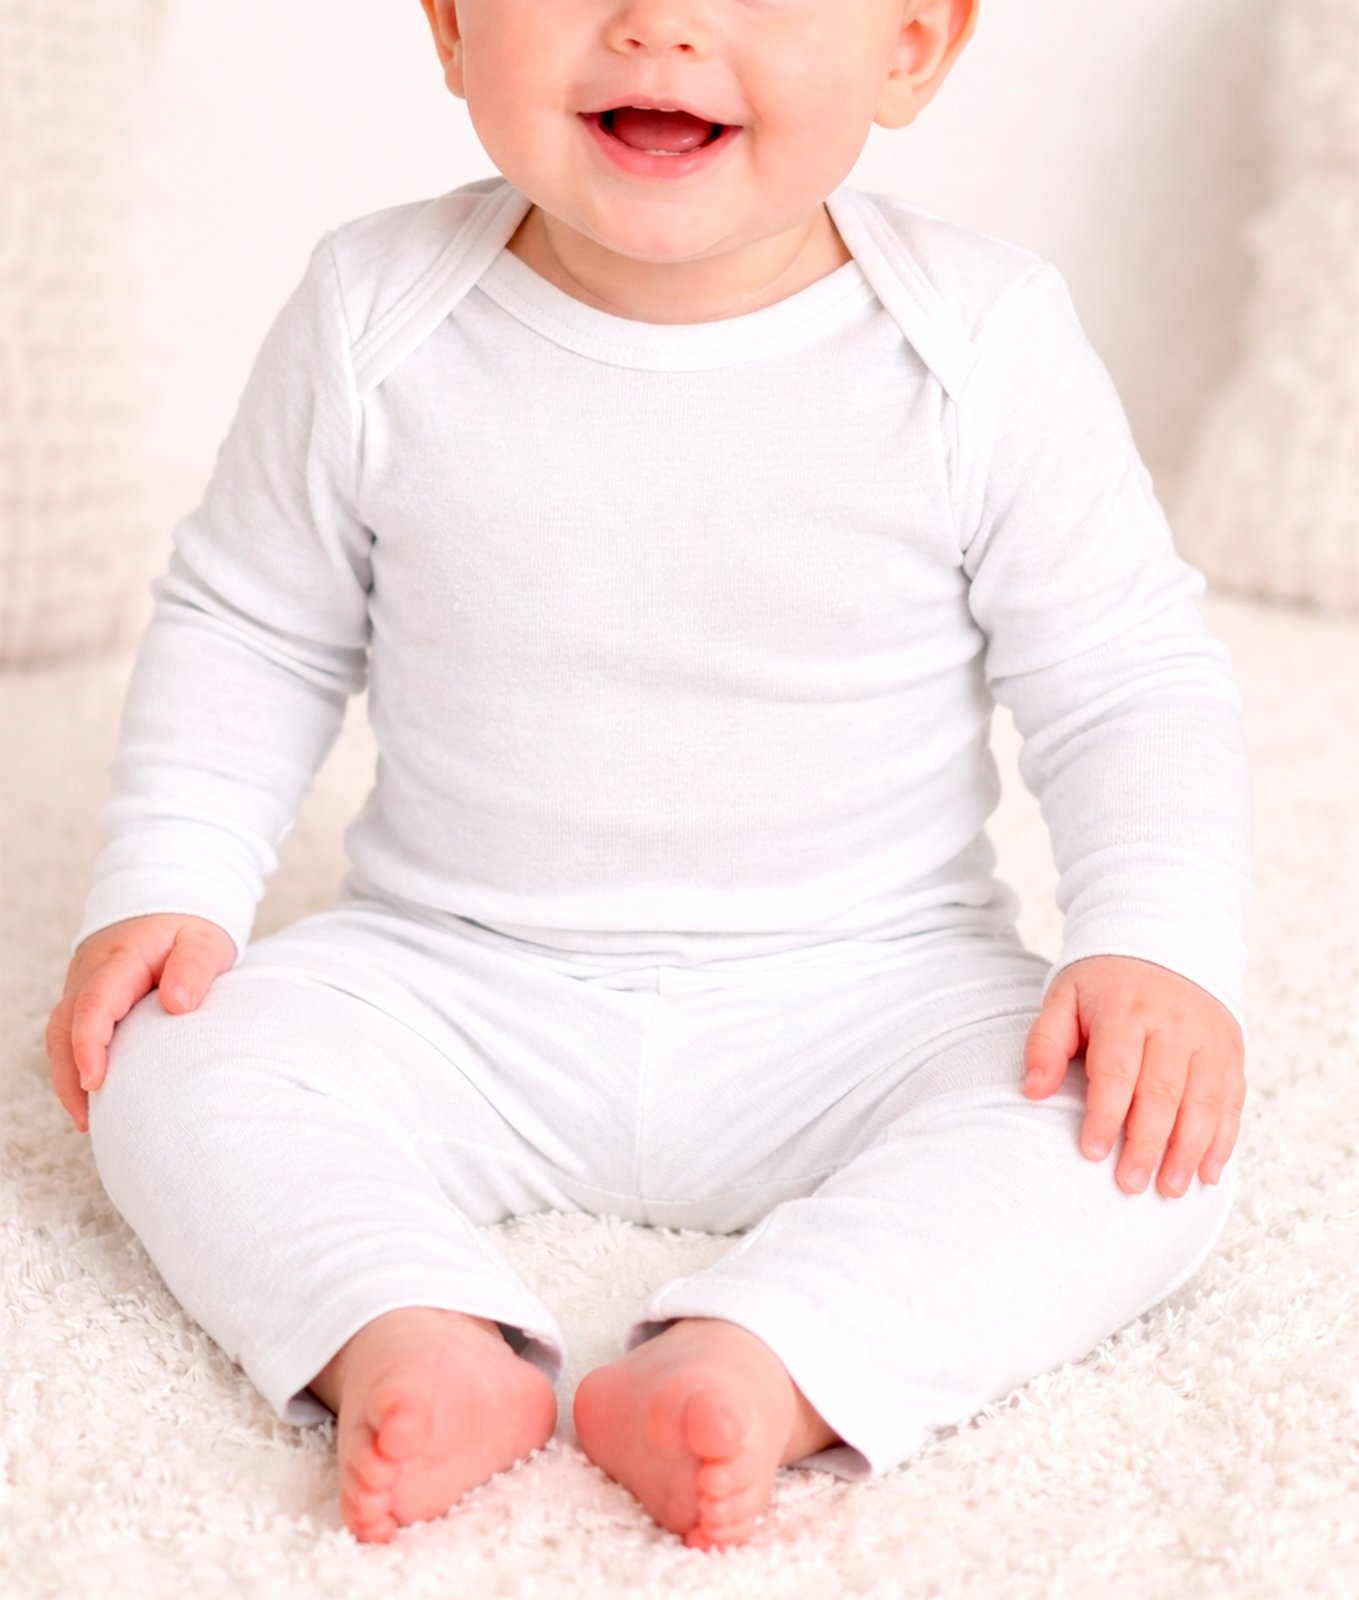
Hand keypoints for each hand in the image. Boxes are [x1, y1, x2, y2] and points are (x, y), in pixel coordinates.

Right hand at [46, 913, 236, 1134]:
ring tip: (88, 1118)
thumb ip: (194, 967)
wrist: (171, 904)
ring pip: (60, 1033)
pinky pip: (70, 1032)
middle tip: (88, 1117)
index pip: (94, 1002)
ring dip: (67, 1074)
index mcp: (120, 958)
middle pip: (64, 1025)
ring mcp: (83, 985)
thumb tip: (177, 1004)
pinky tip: (93, 1095)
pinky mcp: (87, 997)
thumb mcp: (205, 940)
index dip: (89, 1043)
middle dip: (69, 1072)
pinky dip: (74, 1063)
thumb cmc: (191, 927)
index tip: (95, 1080)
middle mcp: (91, 972)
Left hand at [1021, 954, 1244, 1198]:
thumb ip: (1045, 1042)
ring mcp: (1208, 1037)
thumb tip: (1032, 1091)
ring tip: (1170, 1189)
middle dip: (1147, 1144)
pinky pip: (1231, 1100)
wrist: (1163, 941)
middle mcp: (1173, 1023)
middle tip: (1130, 1185)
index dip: (1104, 1113)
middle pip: (1161, 1092)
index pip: (1116, 1069)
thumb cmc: (1103, 983)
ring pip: (1203, 1101)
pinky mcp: (1230, 1049)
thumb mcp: (1064, 997)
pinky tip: (1208, 1172)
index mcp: (1126, 1009)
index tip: (1091, 1152)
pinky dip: (1223, 1139)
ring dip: (1189, 1151)